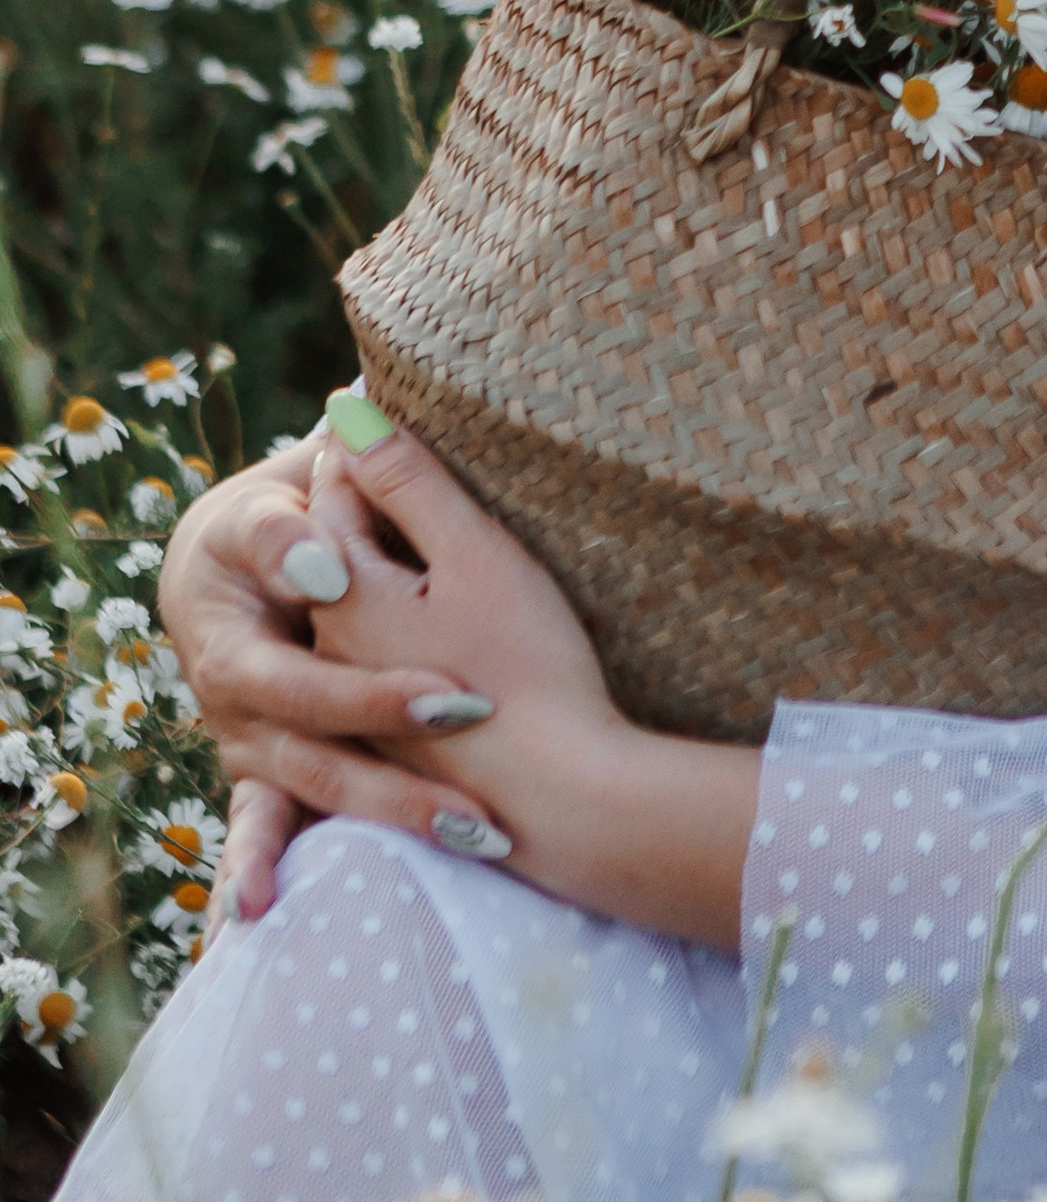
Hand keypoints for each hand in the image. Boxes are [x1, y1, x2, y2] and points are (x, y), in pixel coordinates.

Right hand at [160, 424, 509, 906]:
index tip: (458, 704)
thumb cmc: (268, 525)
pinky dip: (278, 872)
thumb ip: (285, 535)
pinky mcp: (275, 774)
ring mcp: (255, 752)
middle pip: (315, 755)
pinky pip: (280, 831)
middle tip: (499, 778)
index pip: (299, 681)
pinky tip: (279, 916)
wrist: (241, 559)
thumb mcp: (264, 517)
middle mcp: (235, 713)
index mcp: (230, 648)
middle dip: (404, 775)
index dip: (371, 697)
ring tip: (475, 834)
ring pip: (317, 796)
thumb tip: (326, 565)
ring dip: (399, 816)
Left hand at [303, 427, 756, 947]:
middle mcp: (334, 649)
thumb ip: (409, 481)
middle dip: (353, 502)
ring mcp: (362, 705)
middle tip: (376, 450)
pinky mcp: (395, 745)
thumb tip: (345, 409)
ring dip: (370, 569)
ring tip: (399, 531)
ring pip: (354, 614)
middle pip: (335, 555)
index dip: (355, 443)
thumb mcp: (474, 555)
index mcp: (345, 596)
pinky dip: (393, 632)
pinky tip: (427, 629)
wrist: (558, 800)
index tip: (364, 402)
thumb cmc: (525, 666)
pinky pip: (378, 665)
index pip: (336, 495)